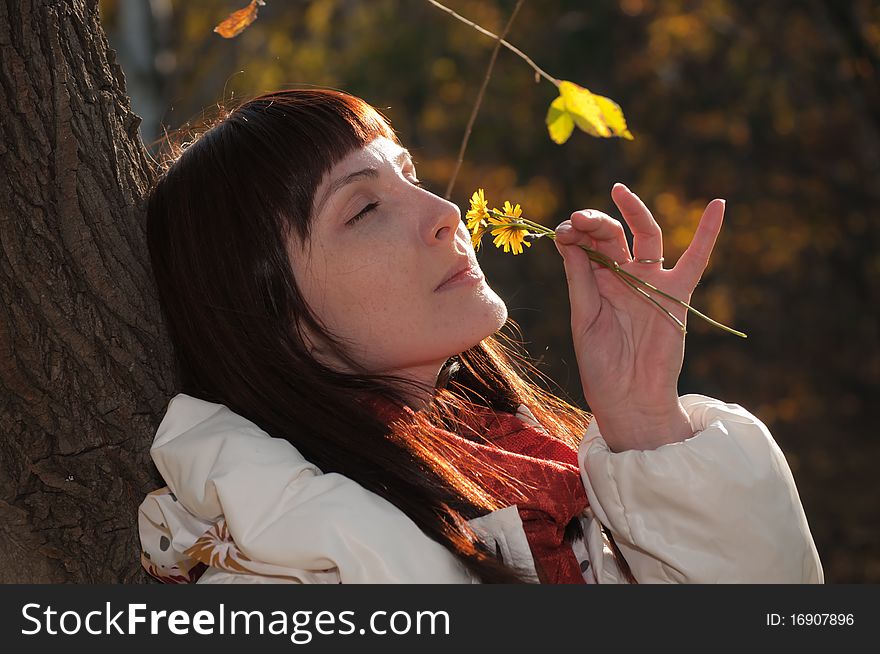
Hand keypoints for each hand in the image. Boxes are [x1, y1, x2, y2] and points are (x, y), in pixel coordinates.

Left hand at [554, 183, 725, 451]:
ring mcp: (651, 283)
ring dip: (633, 212)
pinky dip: (708, 233)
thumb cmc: (600, 365)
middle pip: (612, 236)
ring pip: (646, 237)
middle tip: (580, 218)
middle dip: (595, 223)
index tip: (564, 231)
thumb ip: (580, 279)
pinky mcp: (677, 294)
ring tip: (618, 191)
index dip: (574, 234)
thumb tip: (568, 238)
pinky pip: (696, 259)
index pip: (585, 245)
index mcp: (595, 282)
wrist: (628, 397)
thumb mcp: (584, 319)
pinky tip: (717, 205)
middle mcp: (623, 277)